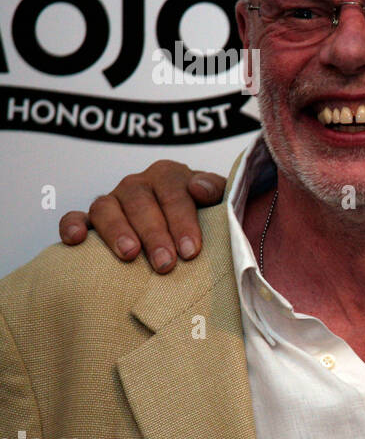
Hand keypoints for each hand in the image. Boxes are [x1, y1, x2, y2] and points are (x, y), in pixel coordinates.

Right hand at [58, 161, 225, 272]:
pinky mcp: (91, 220)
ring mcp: (112, 201)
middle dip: (154, 234)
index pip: (173, 192)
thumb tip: (199, 188)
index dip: (182, 221)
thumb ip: (216, 190)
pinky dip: (72, 225)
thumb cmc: (204, 215)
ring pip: (106, 208)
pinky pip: (75, 217)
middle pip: (141, 202)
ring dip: (117, 231)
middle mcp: (138, 184)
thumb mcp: (219, 200)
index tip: (191, 250)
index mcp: (169, 175)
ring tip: (130, 255)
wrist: (185, 228)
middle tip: (166, 263)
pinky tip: (76, 241)